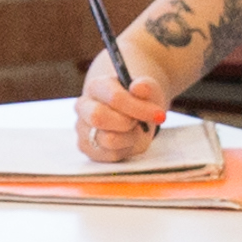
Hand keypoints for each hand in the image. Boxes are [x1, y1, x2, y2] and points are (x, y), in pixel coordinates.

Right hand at [73, 44, 175, 160]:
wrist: (129, 111)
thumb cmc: (137, 99)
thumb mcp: (147, 89)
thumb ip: (145, 86)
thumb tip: (139, 88)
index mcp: (96, 86)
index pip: (114, 98)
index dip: (138, 107)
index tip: (159, 114)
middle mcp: (83, 106)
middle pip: (99, 117)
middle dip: (127, 123)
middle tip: (141, 123)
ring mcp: (82, 128)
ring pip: (107, 140)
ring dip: (130, 137)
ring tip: (135, 130)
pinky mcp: (86, 147)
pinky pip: (110, 155)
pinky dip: (125, 149)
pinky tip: (128, 140)